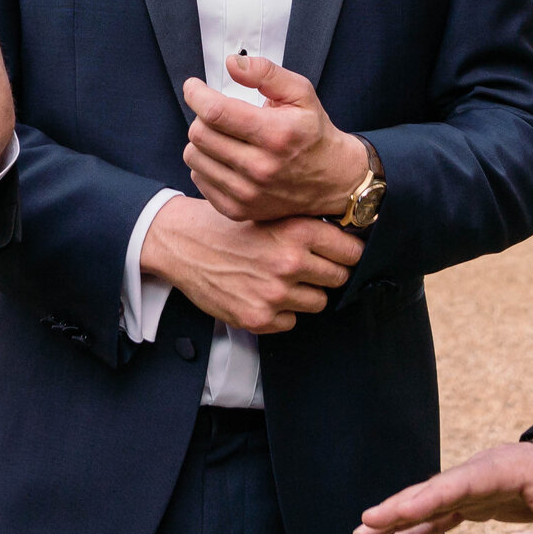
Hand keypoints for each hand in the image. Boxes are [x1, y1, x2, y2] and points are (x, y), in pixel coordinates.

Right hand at [139, 195, 362, 334]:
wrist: (181, 244)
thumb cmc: (225, 226)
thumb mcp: (269, 212)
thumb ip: (306, 225)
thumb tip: (347, 240)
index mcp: (297, 230)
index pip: (351, 251)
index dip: (347, 252)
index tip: (341, 254)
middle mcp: (289, 262)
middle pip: (339, 278)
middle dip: (327, 273)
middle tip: (307, 267)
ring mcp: (275, 293)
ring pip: (318, 302)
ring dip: (305, 293)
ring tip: (279, 279)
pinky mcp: (258, 318)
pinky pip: (291, 321)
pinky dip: (281, 311)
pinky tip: (261, 293)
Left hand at [181, 56, 365, 221]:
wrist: (333, 181)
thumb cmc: (313, 133)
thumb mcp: (300, 93)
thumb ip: (266, 73)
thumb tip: (232, 63)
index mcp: (276, 134)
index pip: (215, 112)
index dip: (196, 94)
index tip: (194, 87)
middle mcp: (261, 167)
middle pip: (199, 134)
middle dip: (202, 116)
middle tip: (217, 112)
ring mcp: (248, 193)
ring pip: (194, 157)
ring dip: (202, 140)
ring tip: (223, 135)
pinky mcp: (238, 210)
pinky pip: (198, 179)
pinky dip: (206, 164)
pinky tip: (226, 158)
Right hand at [354, 440, 532, 533]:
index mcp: (500, 469)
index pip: (458, 484)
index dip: (427, 497)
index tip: (397, 509)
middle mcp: (477, 476)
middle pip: (432, 492)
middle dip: (398, 507)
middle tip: (365, 522)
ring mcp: (471, 491)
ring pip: (426, 506)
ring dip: (395, 521)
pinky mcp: (471, 506)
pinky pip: (436, 520)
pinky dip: (412, 533)